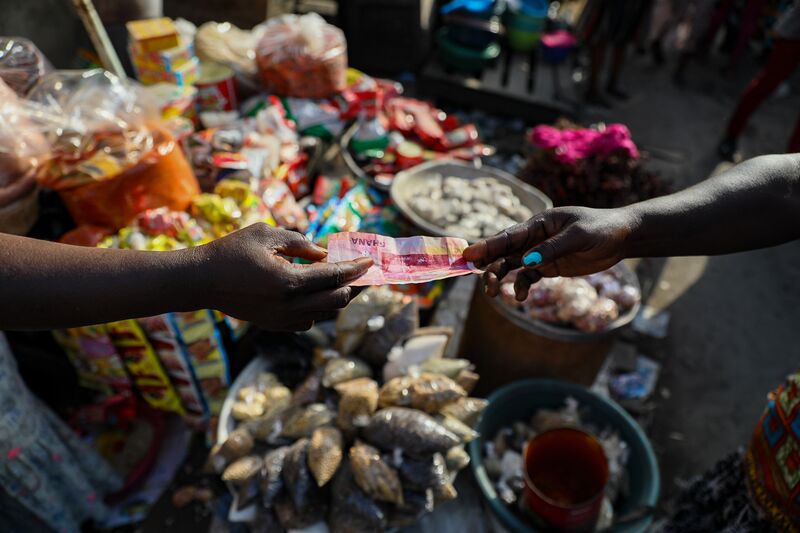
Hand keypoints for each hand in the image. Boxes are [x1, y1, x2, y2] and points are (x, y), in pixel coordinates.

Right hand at [196, 223, 372, 330]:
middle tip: (361, 272)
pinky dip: (318, 308)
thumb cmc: (231, 251)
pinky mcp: (275, 326)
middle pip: (337, 299)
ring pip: (325, 313)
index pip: (335, 276)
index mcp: (288, 281)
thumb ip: (300, 242)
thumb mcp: (267, 234)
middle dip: (354, 284)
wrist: (200, 281)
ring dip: (337, 296)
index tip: (370, 260)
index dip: (356, 267)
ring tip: (343, 280)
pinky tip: (315, 294)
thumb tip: (324, 253)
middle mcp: (289, 306)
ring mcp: (282, 320)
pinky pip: (308, 321)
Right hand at [463, 206, 636, 300]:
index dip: (487, 246)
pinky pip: (528, 277)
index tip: (467, 254)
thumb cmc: (601, 229)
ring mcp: (540, 252)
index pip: (508, 236)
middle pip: (504, 252)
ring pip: (511, 265)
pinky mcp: (549, 266)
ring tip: (494, 293)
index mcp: (539, 223)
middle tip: (481, 281)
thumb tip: (526, 262)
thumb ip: (551, 249)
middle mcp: (535, 237)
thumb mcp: (578, 236)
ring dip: (500, 278)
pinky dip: (521, 286)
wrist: (622, 237)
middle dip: (489, 266)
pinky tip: (521, 297)